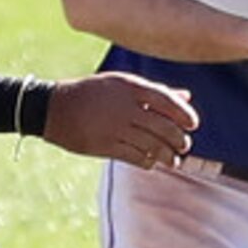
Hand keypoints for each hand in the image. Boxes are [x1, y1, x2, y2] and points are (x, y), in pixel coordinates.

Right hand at [43, 72, 200, 168]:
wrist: (54, 108)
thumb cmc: (92, 93)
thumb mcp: (122, 84)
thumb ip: (155, 92)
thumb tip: (187, 97)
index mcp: (130, 87)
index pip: (166, 100)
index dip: (184, 114)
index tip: (193, 125)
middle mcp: (125, 107)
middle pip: (163, 127)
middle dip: (178, 139)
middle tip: (183, 145)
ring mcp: (115, 127)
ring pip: (152, 145)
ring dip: (167, 155)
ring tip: (173, 160)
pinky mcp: (105, 146)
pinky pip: (136, 157)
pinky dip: (148, 162)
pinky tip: (151, 162)